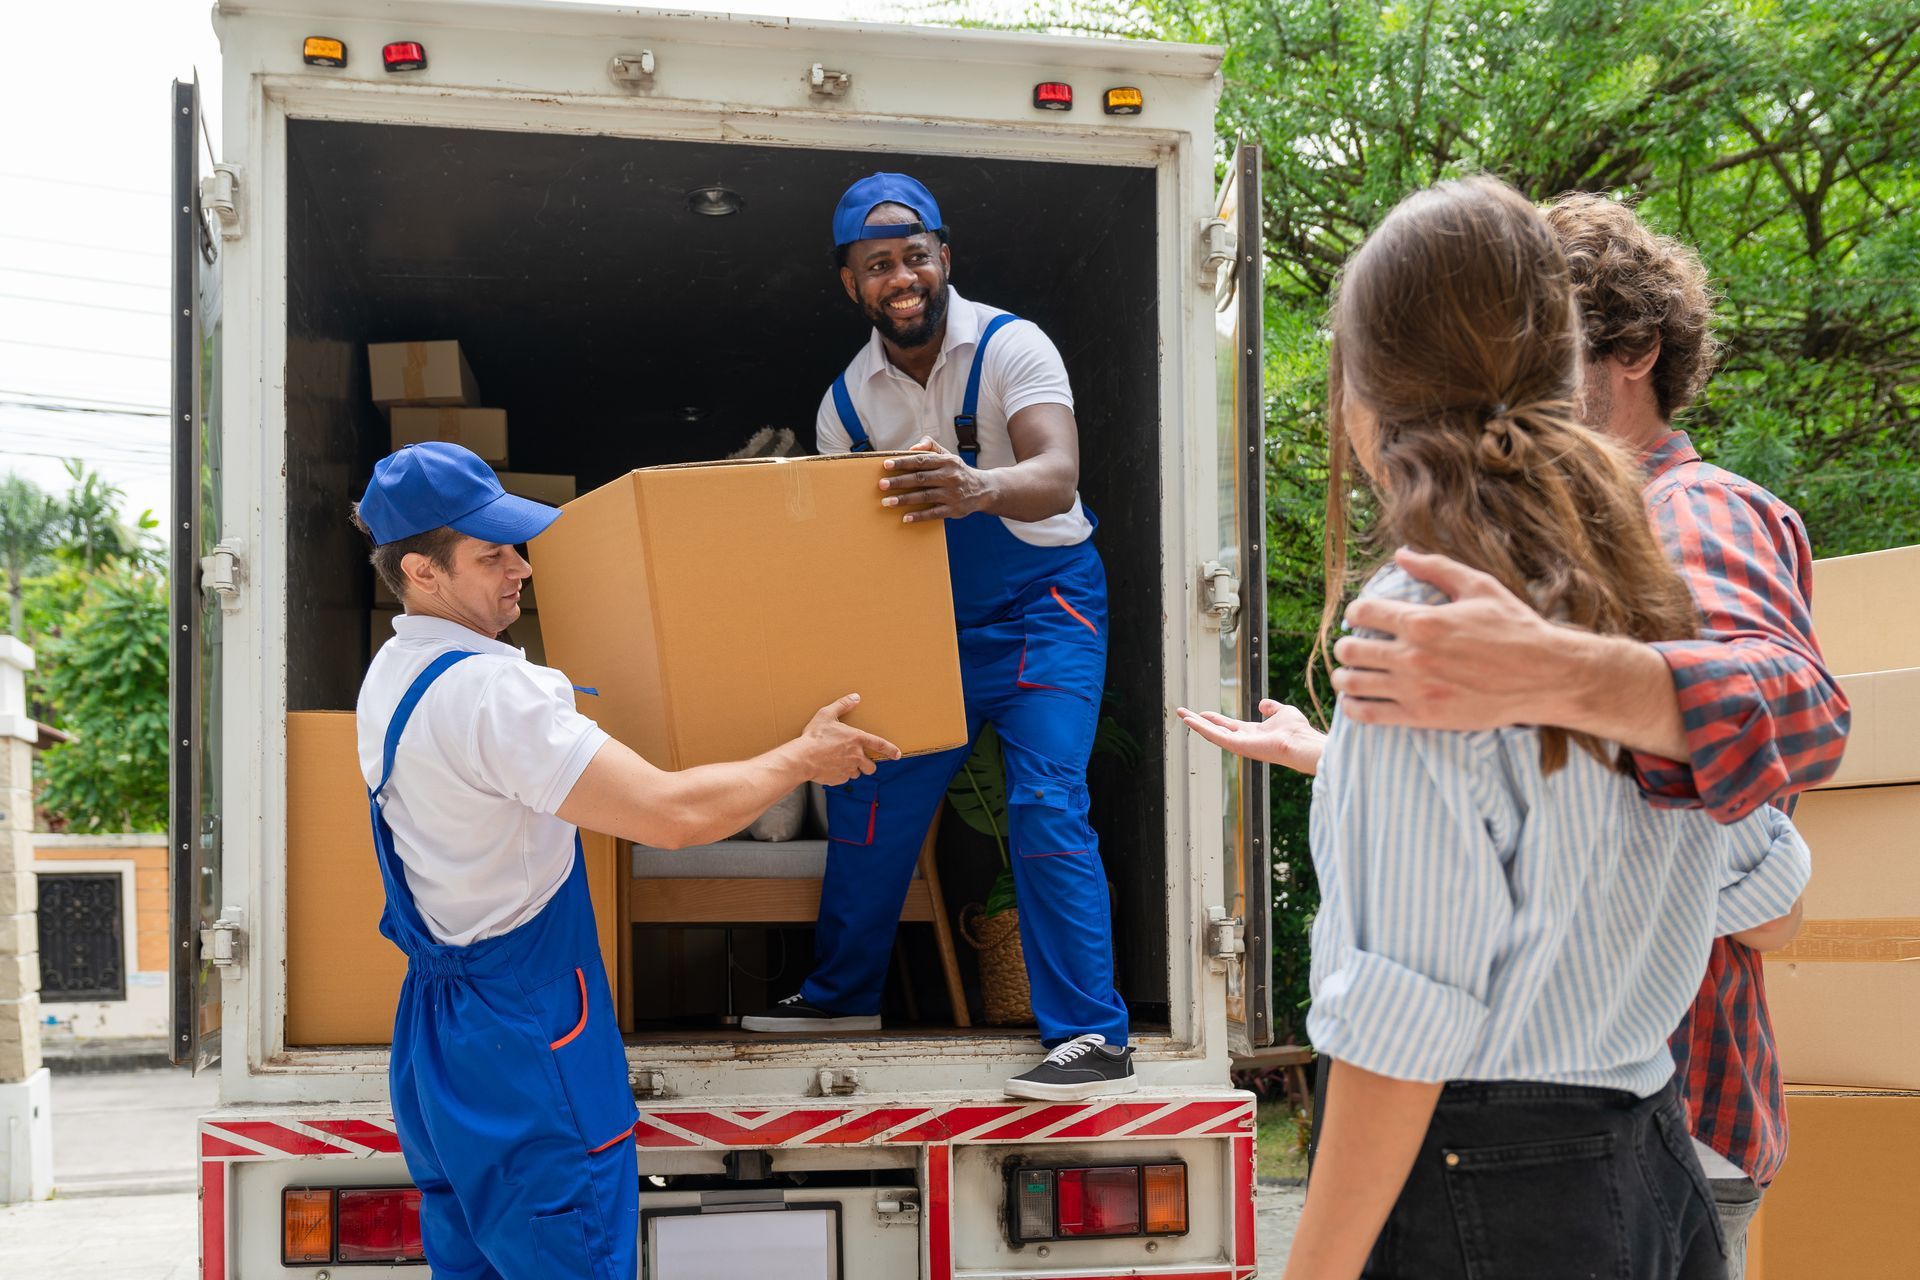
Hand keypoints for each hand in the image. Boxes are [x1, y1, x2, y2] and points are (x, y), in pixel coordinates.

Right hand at [798, 694, 900, 785]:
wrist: (802, 758)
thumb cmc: (814, 736)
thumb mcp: (826, 714)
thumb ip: (842, 705)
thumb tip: (855, 697)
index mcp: (857, 739)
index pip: (880, 745)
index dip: (890, 750)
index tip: (897, 755)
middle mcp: (856, 756)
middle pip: (871, 767)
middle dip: (867, 765)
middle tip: (857, 761)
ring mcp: (848, 769)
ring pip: (857, 774)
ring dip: (852, 770)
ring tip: (838, 762)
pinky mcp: (839, 779)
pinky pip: (843, 779)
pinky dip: (839, 775)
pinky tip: (828, 768)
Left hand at [877, 436, 995, 522]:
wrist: (983, 489)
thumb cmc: (958, 471)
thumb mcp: (948, 456)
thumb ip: (931, 448)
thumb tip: (912, 447)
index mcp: (946, 462)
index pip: (921, 461)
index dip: (903, 462)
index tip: (886, 465)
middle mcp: (949, 477)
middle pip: (920, 479)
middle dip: (899, 482)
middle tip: (881, 485)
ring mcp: (951, 494)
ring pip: (924, 497)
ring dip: (904, 499)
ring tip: (887, 502)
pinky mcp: (953, 510)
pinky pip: (934, 513)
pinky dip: (919, 516)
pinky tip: (905, 518)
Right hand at [1177, 700, 1326, 774]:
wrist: (1300, 741)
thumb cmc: (1296, 730)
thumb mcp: (1282, 711)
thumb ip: (1271, 708)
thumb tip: (1262, 704)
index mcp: (1252, 733)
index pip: (1228, 725)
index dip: (1214, 718)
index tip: (1202, 712)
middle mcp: (1243, 740)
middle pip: (1215, 730)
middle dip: (1199, 721)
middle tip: (1183, 713)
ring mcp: (1239, 744)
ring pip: (1212, 734)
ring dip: (1196, 724)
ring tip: (1182, 715)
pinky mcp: (1237, 746)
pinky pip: (1216, 736)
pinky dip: (1202, 728)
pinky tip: (1191, 721)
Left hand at [1331, 547, 1572, 731]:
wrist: (1545, 676)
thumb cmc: (1515, 628)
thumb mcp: (1479, 586)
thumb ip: (1436, 567)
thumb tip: (1401, 554)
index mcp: (1423, 621)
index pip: (1363, 612)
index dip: (1355, 612)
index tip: (1360, 617)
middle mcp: (1413, 656)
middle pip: (1350, 650)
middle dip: (1346, 645)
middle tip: (1353, 646)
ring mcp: (1416, 689)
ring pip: (1353, 683)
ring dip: (1345, 676)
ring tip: (1351, 674)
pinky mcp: (1423, 717)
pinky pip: (1368, 715)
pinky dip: (1354, 707)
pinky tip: (1358, 700)